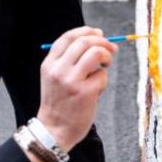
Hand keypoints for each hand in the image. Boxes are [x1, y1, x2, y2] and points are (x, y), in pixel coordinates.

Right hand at [35, 27, 116, 151]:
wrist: (53, 131)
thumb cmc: (58, 103)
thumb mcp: (54, 78)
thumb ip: (67, 60)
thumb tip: (94, 40)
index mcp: (49, 64)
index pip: (68, 37)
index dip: (86, 31)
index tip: (98, 33)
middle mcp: (58, 69)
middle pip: (84, 41)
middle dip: (102, 42)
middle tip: (112, 49)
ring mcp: (71, 81)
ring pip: (96, 53)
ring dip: (106, 56)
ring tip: (106, 66)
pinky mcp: (85, 92)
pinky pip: (102, 75)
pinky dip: (104, 80)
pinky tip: (98, 90)